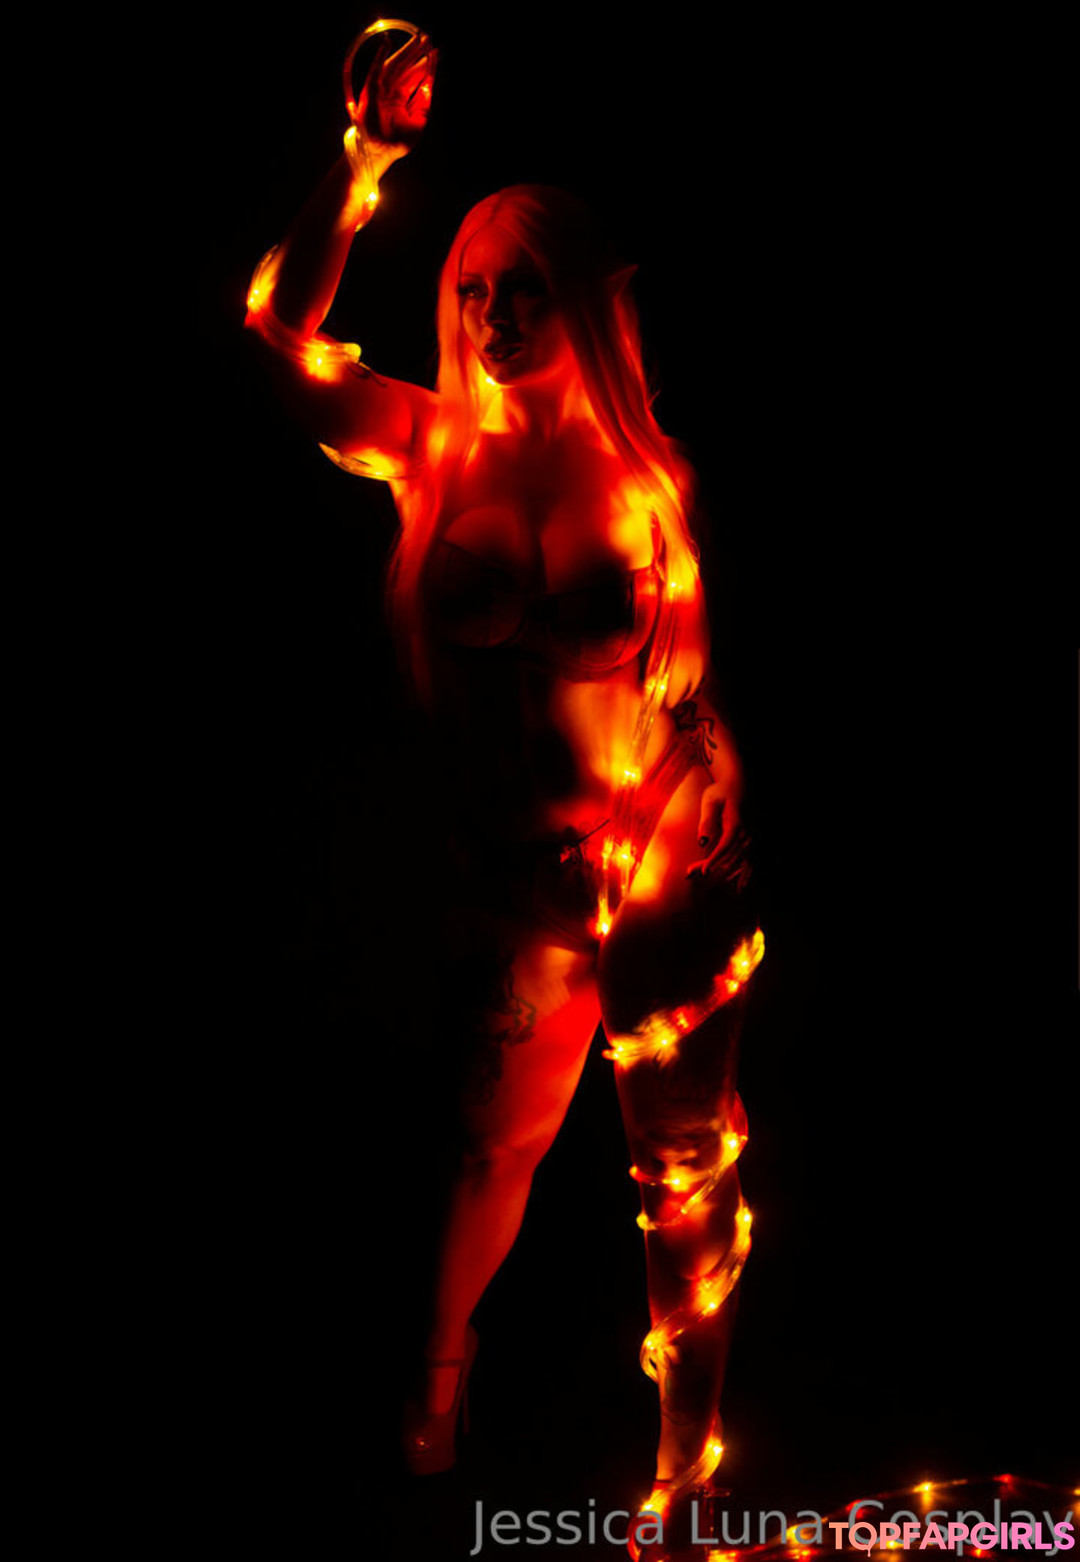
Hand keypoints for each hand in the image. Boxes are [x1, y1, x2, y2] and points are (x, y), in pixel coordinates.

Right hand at [357, 30, 435, 159]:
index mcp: (400, 99)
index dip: (425, 66)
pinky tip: (386, 42)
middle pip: (405, 67)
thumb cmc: (397, 142)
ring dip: (405, 51)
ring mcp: (381, 91)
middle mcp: (390, 92)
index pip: (414, 78)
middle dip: (416, 53)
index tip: (434, 53)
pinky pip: (375, 71)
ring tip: (417, 39)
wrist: (381, 154)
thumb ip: (423, 103)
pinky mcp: (371, 93)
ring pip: (394, 66)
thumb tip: (429, 84)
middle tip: (427, 39)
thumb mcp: (418, 122)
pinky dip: (379, 57)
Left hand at [685, 779, 751, 886]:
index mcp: (736, 823)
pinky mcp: (752, 843)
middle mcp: (746, 834)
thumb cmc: (720, 792)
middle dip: (709, 867)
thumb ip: (707, 821)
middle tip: (688, 874)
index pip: (725, 847)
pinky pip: (749, 864)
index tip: (703, 871)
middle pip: (729, 858)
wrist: (738, 785)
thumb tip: (702, 842)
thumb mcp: (710, 801)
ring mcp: (751, 840)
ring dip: (721, 873)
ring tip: (696, 876)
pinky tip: (738, 887)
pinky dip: (743, 875)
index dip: (714, 860)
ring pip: (738, 863)